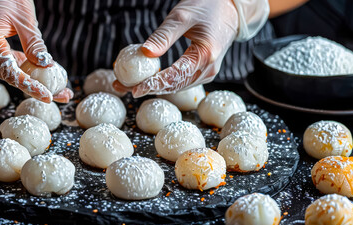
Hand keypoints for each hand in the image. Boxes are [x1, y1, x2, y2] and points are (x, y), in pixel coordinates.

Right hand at [0, 0, 72, 102]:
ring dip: (33, 81)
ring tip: (60, 89)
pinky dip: (24, 72)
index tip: (48, 96)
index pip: (10, 72)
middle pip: (12, 78)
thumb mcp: (23, 17)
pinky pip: (7, 67)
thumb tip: (47, 65)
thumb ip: (33, 43)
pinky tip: (44, 77)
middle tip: (65, 95)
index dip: (30, 86)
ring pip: (10, 75)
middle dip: (38, 88)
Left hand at [114, 0, 238, 96]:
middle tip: (121, 87)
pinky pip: (180, 81)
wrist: (231, 7)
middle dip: (147, 88)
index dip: (152, 84)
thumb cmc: (208, 6)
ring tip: (127, 84)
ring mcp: (207, 73)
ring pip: (176, 87)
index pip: (174, 76)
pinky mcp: (203, 71)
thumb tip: (144, 53)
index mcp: (205, 55)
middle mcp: (208, 69)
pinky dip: (162, 81)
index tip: (133, 89)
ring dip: (152, 87)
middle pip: (173, 86)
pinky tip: (146, 79)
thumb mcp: (182, 16)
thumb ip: (164, 36)